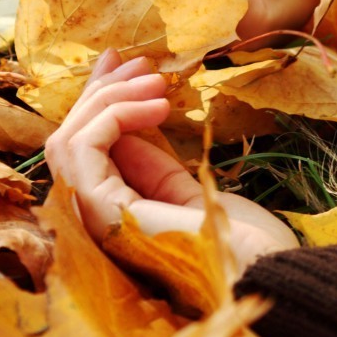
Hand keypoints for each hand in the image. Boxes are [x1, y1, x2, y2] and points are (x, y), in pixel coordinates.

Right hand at [46, 49, 299, 272]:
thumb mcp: (194, 195)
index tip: (132, 70)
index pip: (89, 153)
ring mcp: (93, 219)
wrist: (268, 274)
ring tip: (156, 79)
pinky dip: (114, 115)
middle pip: (70, 142)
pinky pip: (84, 148)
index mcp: (113, 220)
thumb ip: (155, 168)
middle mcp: (93, 221)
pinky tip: (156, 105)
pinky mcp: (102, 212)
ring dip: (109, 98)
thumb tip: (129, 126)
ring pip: (69, 140)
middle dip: (101, 93)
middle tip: (139, 62)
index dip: (104, 107)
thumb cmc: (244, 244)